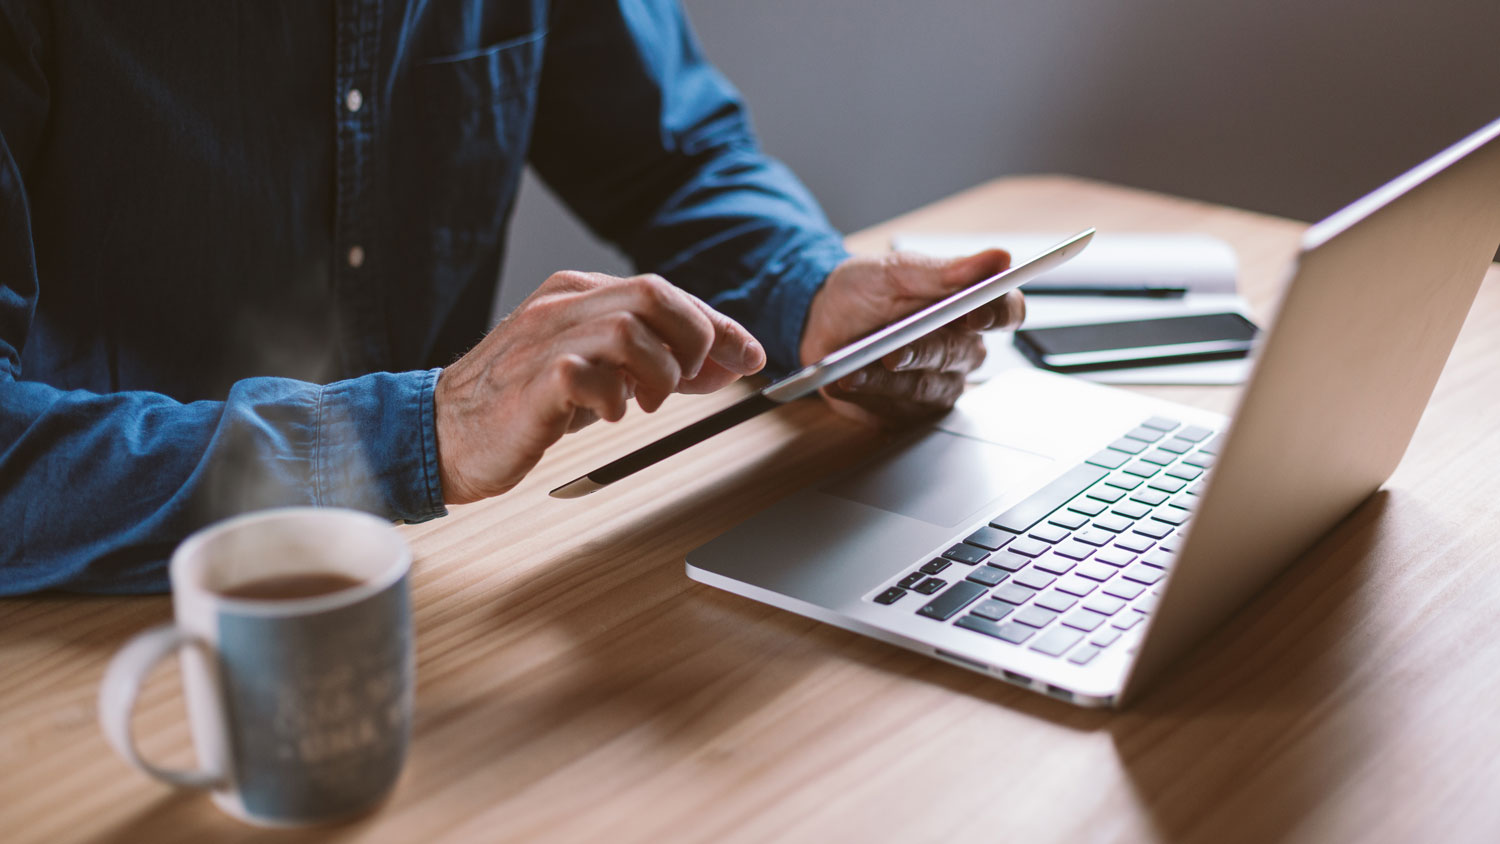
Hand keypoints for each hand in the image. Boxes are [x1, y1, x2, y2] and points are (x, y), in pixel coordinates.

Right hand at [434, 271, 765, 503]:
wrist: (440, 433)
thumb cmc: (518, 405)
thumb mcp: (592, 372)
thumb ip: (648, 361)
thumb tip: (720, 364)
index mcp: (575, 294)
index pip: (664, 291)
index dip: (716, 324)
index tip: (748, 356)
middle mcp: (561, 307)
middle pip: (654, 294)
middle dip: (697, 338)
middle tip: (699, 381)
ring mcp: (544, 341)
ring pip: (631, 329)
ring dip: (659, 373)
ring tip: (646, 404)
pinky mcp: (532, 382)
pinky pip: (591, 375)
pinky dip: (616, 399)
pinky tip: (609, 415)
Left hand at [799, 249, 1022, 422]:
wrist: (820, 319)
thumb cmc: (863, 290)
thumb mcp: (895, 270)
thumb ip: (943, 271)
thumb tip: (997, 258)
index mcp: (969, 307)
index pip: (1007, 312)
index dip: (997, 315)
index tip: (973, 314)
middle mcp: (961, 349)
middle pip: (962, 355)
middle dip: (924, 351)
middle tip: (893, 351)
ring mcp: (938, 382)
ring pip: (928, 388)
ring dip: (888, 380)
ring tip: (853, 371)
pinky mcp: (910, 410)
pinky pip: (898, 409)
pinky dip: (869, 395)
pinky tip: (844, 383)